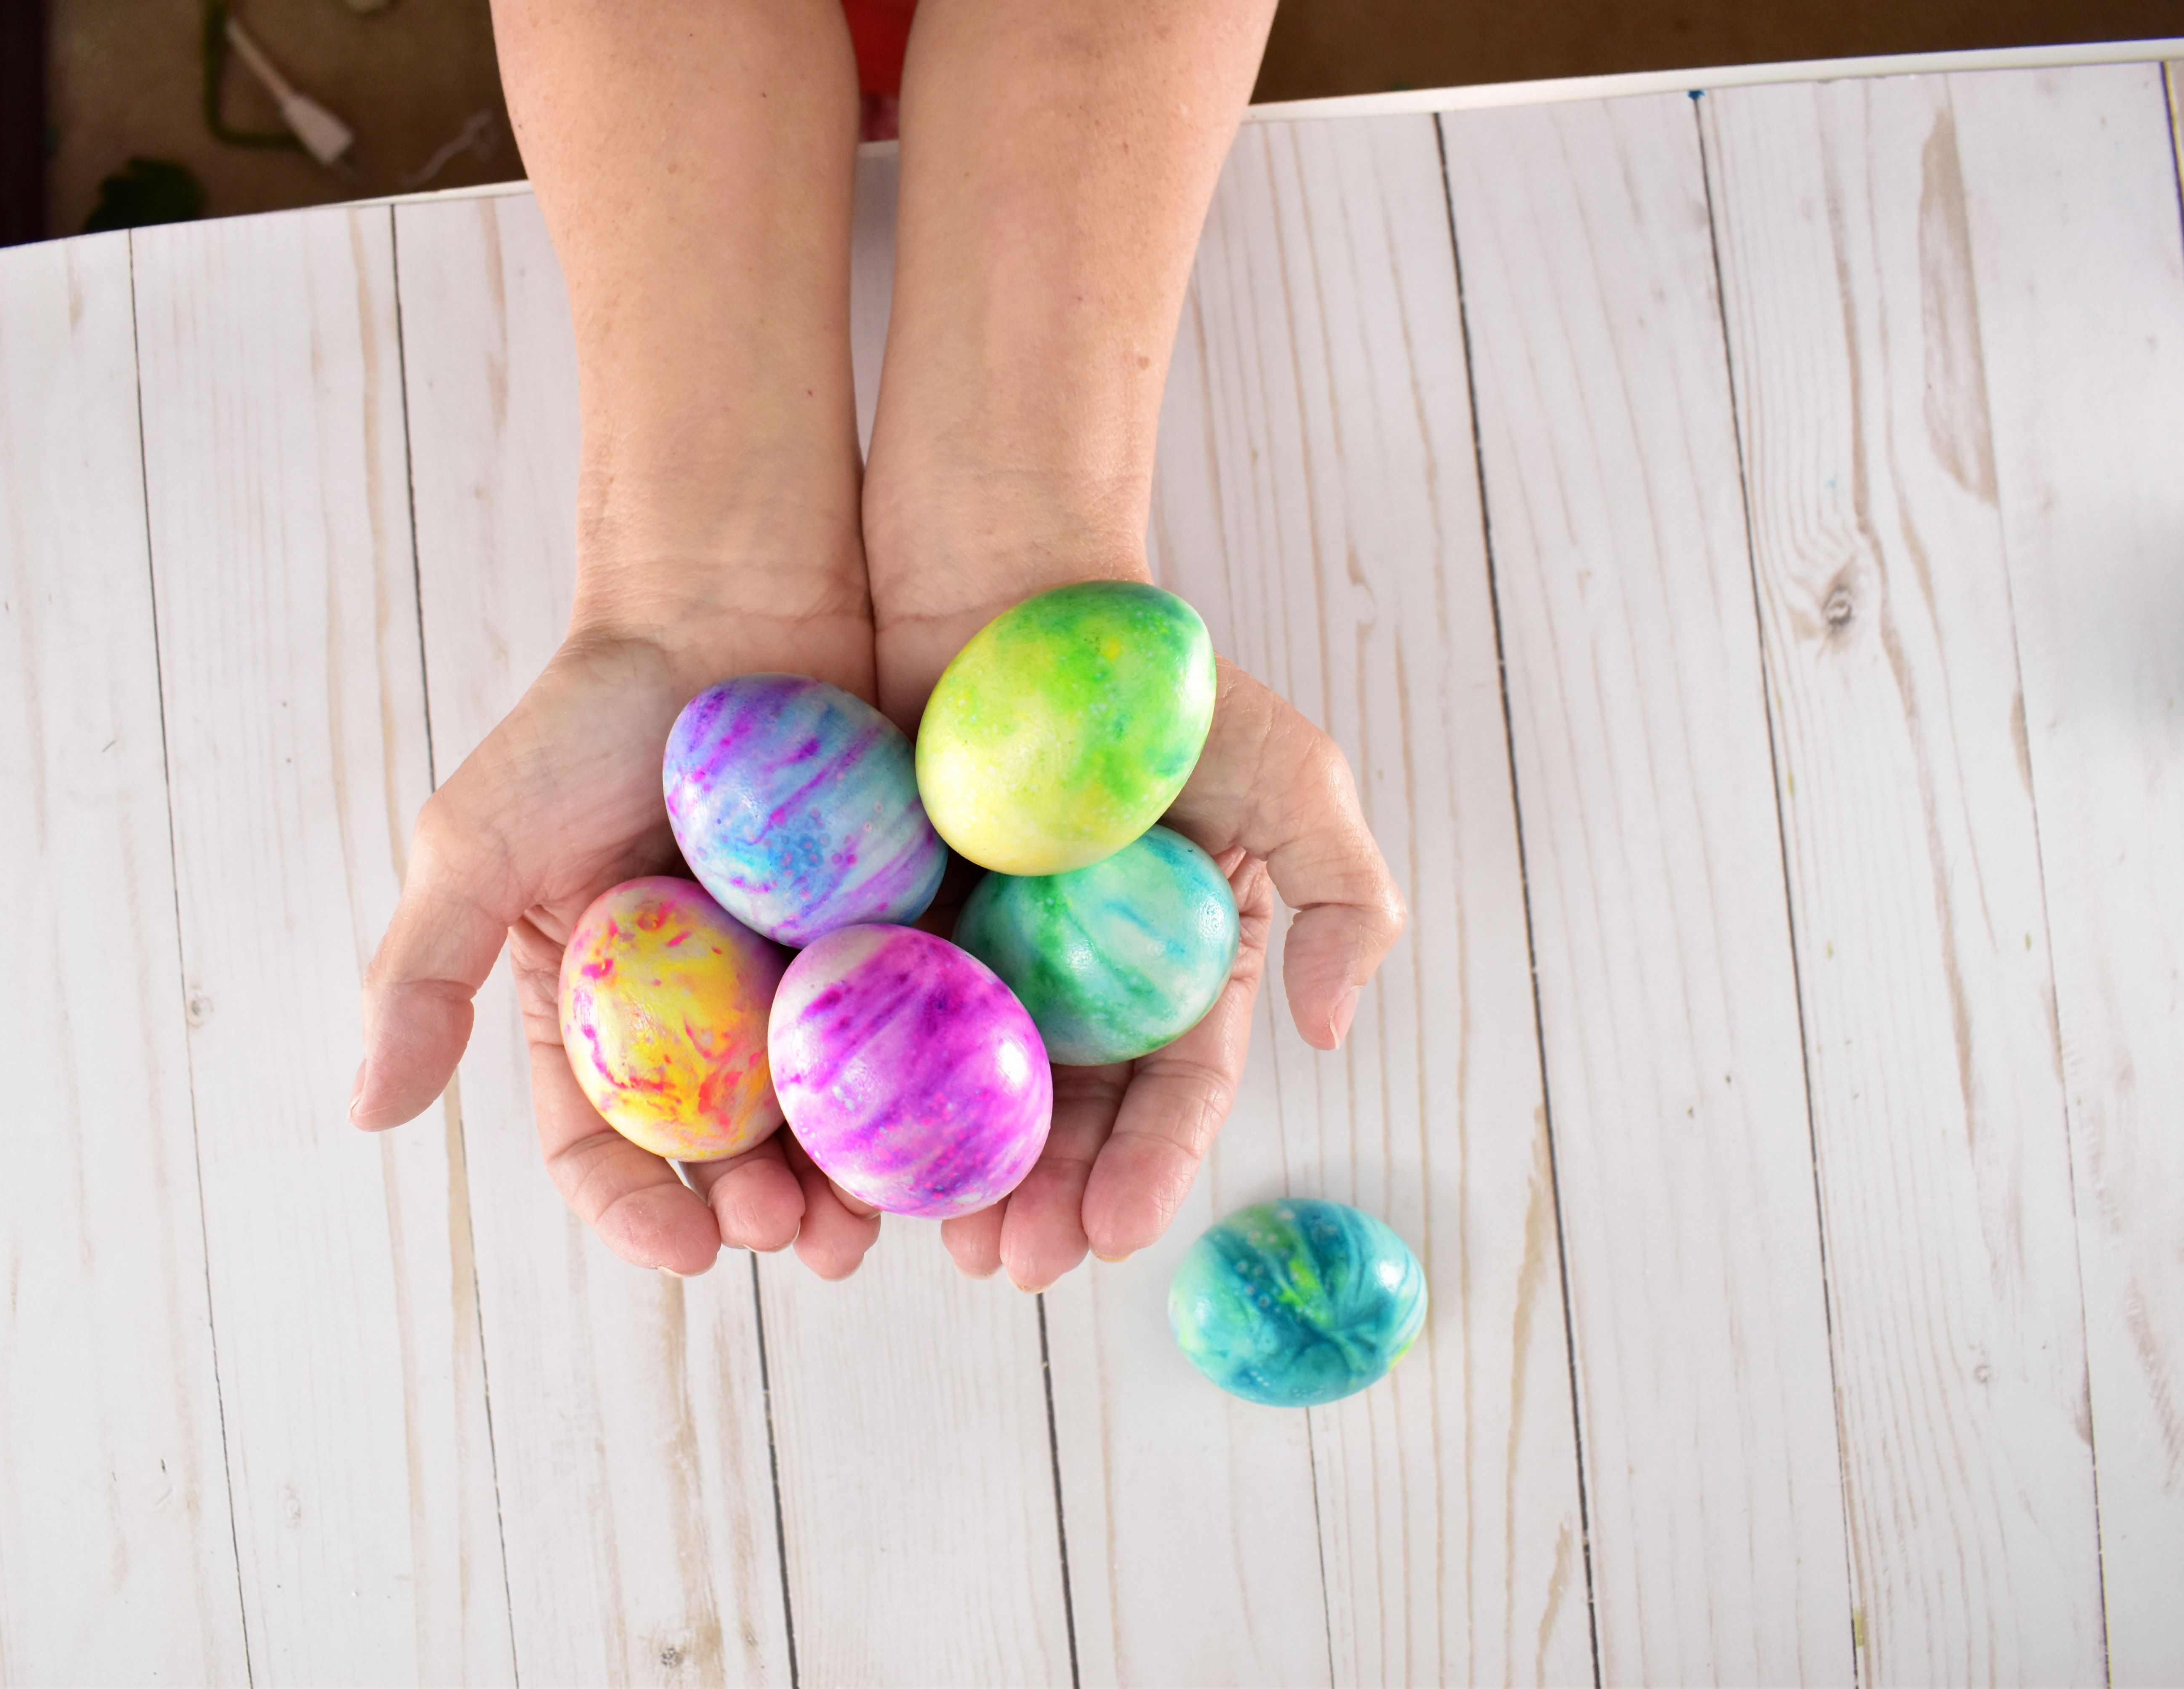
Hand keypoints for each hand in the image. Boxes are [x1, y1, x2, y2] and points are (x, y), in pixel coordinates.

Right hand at [352, 601, 886, 1280]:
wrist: (727, 600)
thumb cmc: (587, 716)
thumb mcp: (478, 835)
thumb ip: (424, 970)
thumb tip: (366, 1113)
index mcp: (605, 1017)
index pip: (609, 1149)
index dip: (639, 1213)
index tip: (688, 1251)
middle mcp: (709, 1019)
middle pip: (735, 1156)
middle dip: (767, 1214)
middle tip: (798, 1237)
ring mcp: (810, 980)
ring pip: (838, 1116)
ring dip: (857, 1183)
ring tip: (877, 1216)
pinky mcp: (902, 935)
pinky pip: (923, 1031)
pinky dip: (937, 1089)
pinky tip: (959, 1129)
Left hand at [874, 572, 1407, 1289]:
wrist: (1011, 588)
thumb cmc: (1162, 681)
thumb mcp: (1291, 769)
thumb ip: (1341, 897)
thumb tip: (1329, 1032)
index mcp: (1174, 970)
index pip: (1170, 1092)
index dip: (1149, 1169)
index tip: (1115, 1235)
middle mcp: (1076, 988)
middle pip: (1062, 1120)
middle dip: (1044, 1206)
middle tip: (1015, 1266)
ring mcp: (976, 964)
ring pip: (964, 1102)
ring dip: (953, 1185)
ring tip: (939, 1244)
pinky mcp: (880, 934)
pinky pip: (869, 1035)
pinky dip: (859, 1105)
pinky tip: (841, 1163)